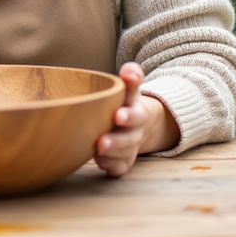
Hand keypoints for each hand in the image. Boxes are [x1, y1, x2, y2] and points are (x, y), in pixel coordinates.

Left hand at [94, 62, 180, 176]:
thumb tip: (130, 69)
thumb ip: (131, 77)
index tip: (117, 115)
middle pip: (130, 136)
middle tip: (102, 141)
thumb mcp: (129, 89)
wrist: (135, 124)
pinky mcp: (124, 160)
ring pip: (124, 153)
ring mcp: (130, 147)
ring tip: (98, 149)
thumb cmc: (124, 102)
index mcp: (137, 110)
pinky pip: (119, 167)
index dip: (129, 114)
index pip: (136, 112)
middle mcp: (135, 130)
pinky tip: (100, 161)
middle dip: (118, 139)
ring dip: (111, 152)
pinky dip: (111, 165)